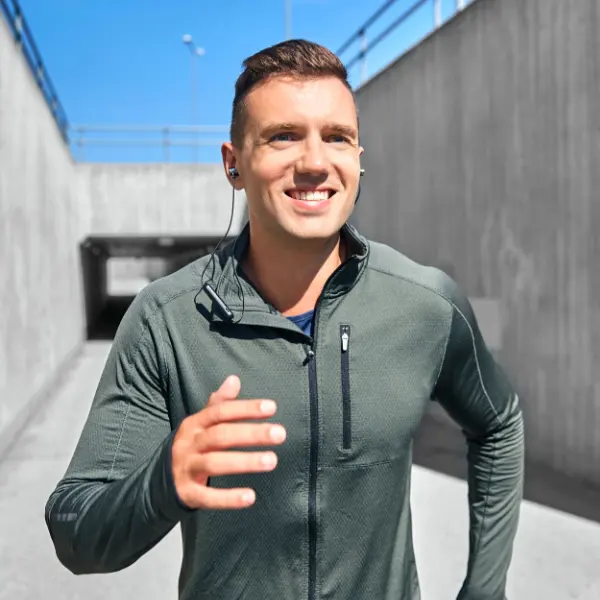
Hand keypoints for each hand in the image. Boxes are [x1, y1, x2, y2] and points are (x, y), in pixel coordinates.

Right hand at [171, 375, 285, 509]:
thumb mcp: (200, 423)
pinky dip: (228, 498)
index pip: (221, 412)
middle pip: (220, 435)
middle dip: (251, 433)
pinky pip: (207, 496)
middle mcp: (189, 444)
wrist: (158, 479)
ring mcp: (186, 468)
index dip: (245, 408)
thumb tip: (234, 379)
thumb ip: (218, 404)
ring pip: (214, 464)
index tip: (271, 408)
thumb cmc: (190, 446)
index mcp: (194, 424)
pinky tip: (250, 497)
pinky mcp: (187, 493)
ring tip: (271, 460)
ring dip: (244, 462)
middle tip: (280, 434)